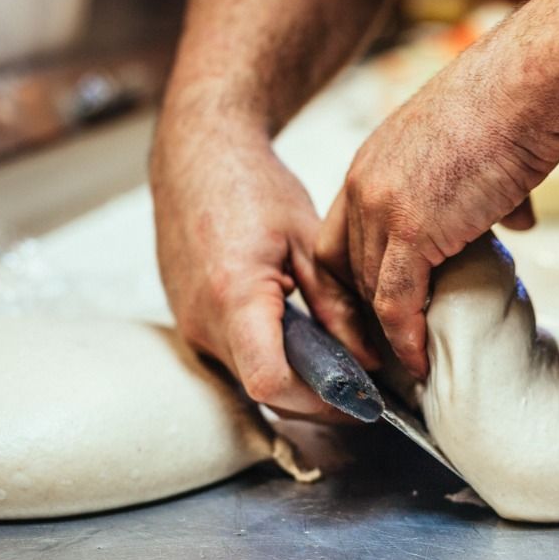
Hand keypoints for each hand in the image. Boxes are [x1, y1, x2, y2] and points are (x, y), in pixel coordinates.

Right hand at [151, 117, 377, 418]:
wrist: (195, 158)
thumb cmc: (253, 187)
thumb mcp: (308, 240)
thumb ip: (338, 305)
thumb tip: (369, 359)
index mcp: (236, 295)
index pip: (272, 383)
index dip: (320, 401)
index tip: (359, 398)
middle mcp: (204, 321)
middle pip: (265, 392)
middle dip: (316, 399)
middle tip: (360, 387)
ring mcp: (190, 326)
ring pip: (249, 381)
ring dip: (293, 382)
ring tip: (334, 361)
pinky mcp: (189, 324)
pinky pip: (235, 361)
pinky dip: (270, 360)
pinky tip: (298, 340)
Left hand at [315, 35, 558, 378]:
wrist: (526, 85)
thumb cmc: (515, 107)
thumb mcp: (479, 151)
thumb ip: (482, 191)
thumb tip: (515, 219)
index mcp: (372, 163)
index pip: (340, 237)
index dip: (353, 281)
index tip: (372, 312)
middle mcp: (364, 185)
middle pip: (349, 269)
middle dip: (366, 315)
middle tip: (390, 351)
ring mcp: (383, 208)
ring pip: (371, 291)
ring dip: (388, 334)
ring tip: (410, 365)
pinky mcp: (412, 230)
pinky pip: (397, 302)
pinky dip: (407, 338)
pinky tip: (422, 361)